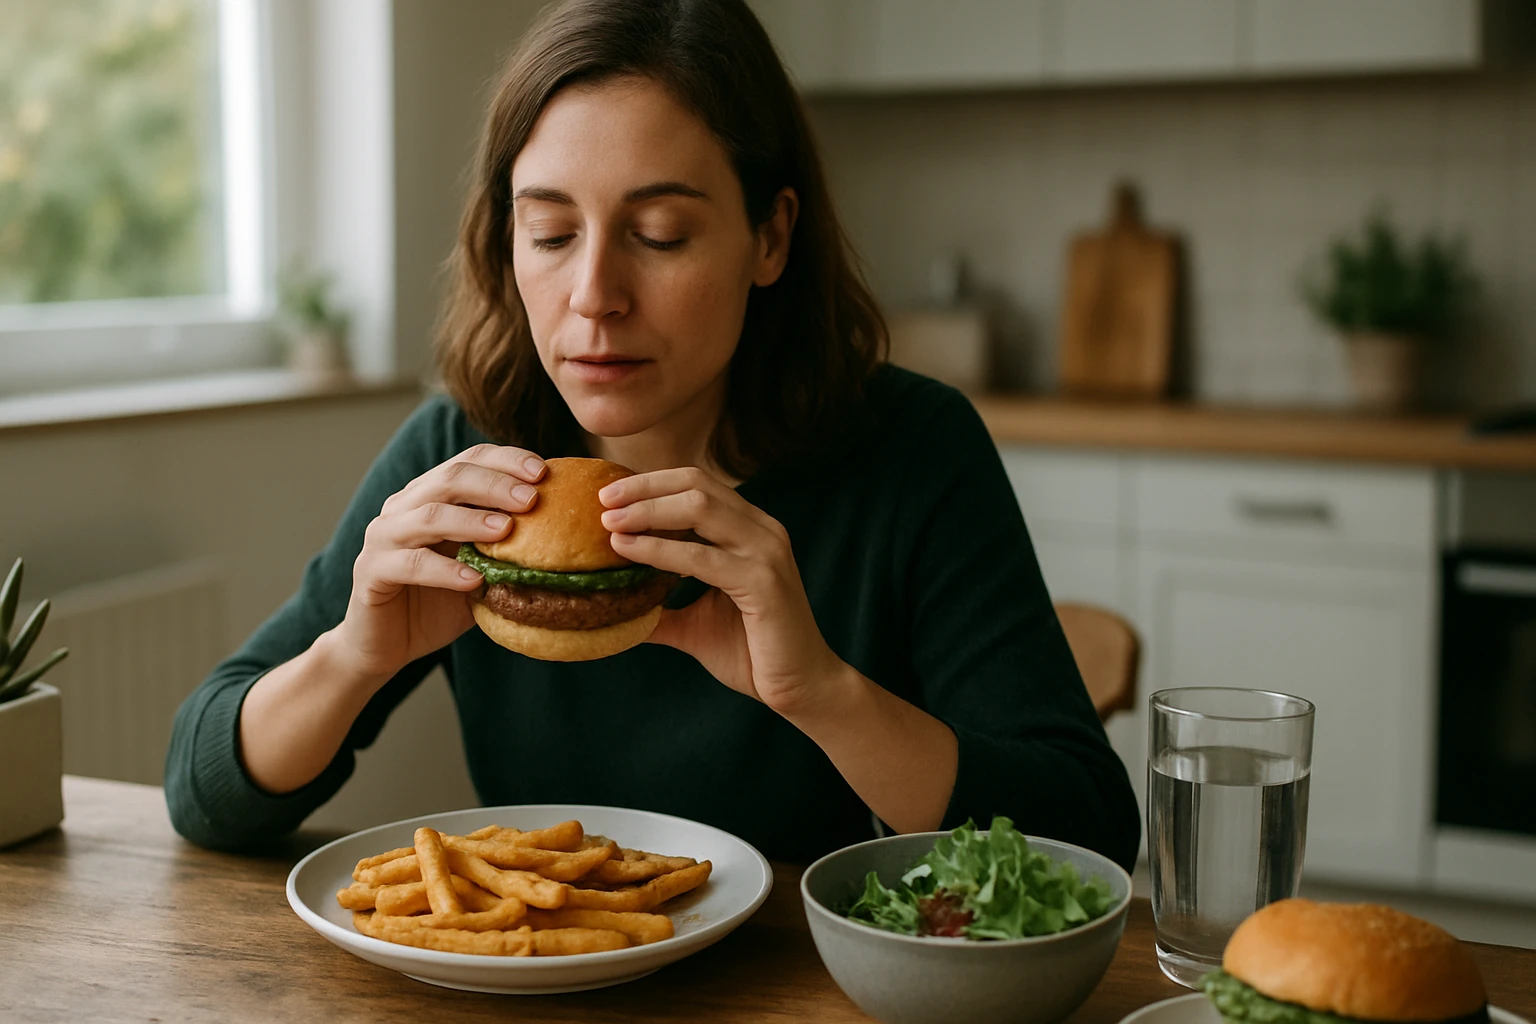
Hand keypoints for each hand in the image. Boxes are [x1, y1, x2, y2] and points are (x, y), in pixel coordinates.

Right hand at [334, 444, 546, 680]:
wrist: (386, 645)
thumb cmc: (440, 603)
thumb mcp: (482, 570)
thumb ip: (509, 549)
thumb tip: (569, 536)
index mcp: (430, 495)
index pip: (469, 460)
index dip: (505, 460)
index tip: (543, 471)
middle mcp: (404, 507)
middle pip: (450, 477)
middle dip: (495, 484)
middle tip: (532, 497)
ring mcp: (383, 537)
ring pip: (429, 516)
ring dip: (471, 520)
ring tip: (507, 530)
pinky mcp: (371, 572)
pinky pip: (409, 564)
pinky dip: (444, 570)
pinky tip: (474, 579)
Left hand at [598, 468, 844, 712]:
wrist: (800, 688)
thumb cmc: (753, 653)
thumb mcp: (695, 624)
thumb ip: (660, 609)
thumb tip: (613, 610)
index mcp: (751, 531)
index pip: (698, 485)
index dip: (652, 483)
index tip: (610, 495)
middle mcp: (762, 531)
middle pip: (697, 484)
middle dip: (644, 488)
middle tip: (602, 500)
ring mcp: (766, 553)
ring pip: (700, 507)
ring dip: (648, 511)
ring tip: (609, 523)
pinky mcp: (764, 582)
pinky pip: (702, 557)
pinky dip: (660, 549)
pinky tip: (629, 551)